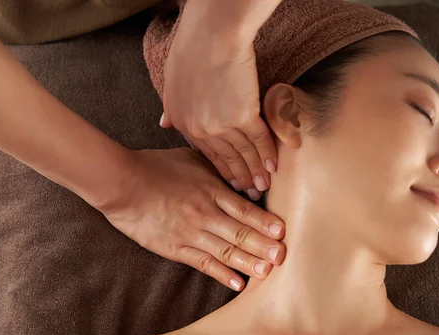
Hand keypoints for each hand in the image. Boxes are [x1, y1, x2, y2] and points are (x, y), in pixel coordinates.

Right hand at [99, 148, 285, 290]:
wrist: (121, 184)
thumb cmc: (153, 167)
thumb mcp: (189, 158)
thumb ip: (213, 167)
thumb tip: (233, 172)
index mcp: (210, 190)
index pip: (244, 210)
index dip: (265, 222)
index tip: (282, 232)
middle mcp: (205, 213)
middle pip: (240, 233)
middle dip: (264, 246)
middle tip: (283, 257)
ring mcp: (190, 233)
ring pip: (226, 251)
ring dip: (248, 263)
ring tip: (268, 272)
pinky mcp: (174, 248)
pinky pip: (202, 263)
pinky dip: (221, 274)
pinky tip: (237, 283)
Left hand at [160, 0, 278, 199]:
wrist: (211, 37)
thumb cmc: (190, 51)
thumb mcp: (171, 83)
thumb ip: (171, 107)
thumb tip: (164, 123)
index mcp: (183, 122)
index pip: (205, 151)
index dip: (220, 167)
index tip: (230, 180)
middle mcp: (200, 129)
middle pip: (224, 157)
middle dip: (238, 177)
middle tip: (250, 192)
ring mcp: (221, 125)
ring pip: (242, 153)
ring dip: (255, 171)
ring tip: (264, 185)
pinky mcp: (242, 115)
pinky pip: (258, 139)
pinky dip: (267, 153)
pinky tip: (274, 165)